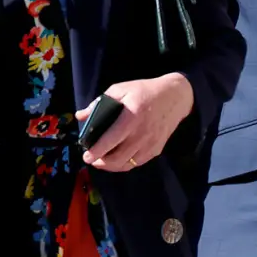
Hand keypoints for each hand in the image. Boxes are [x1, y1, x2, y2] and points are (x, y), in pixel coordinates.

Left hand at [77, 73, 194, 172]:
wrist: (175, 97)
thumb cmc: (144, 91)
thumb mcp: (121, 90)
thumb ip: (99, 103)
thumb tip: (80, 115)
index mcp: (132, 116)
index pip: (111, 139)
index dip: (97, 151)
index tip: (86, 156)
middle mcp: (142, 133)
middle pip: (118, 158)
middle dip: (101, 163)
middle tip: (91, 160)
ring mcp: (151, 144)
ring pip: (127, 164)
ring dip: (111, 166)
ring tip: (101, 162)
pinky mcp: (156, 149)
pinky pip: (137, 163)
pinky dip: (124, 164)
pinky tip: (116, 160)